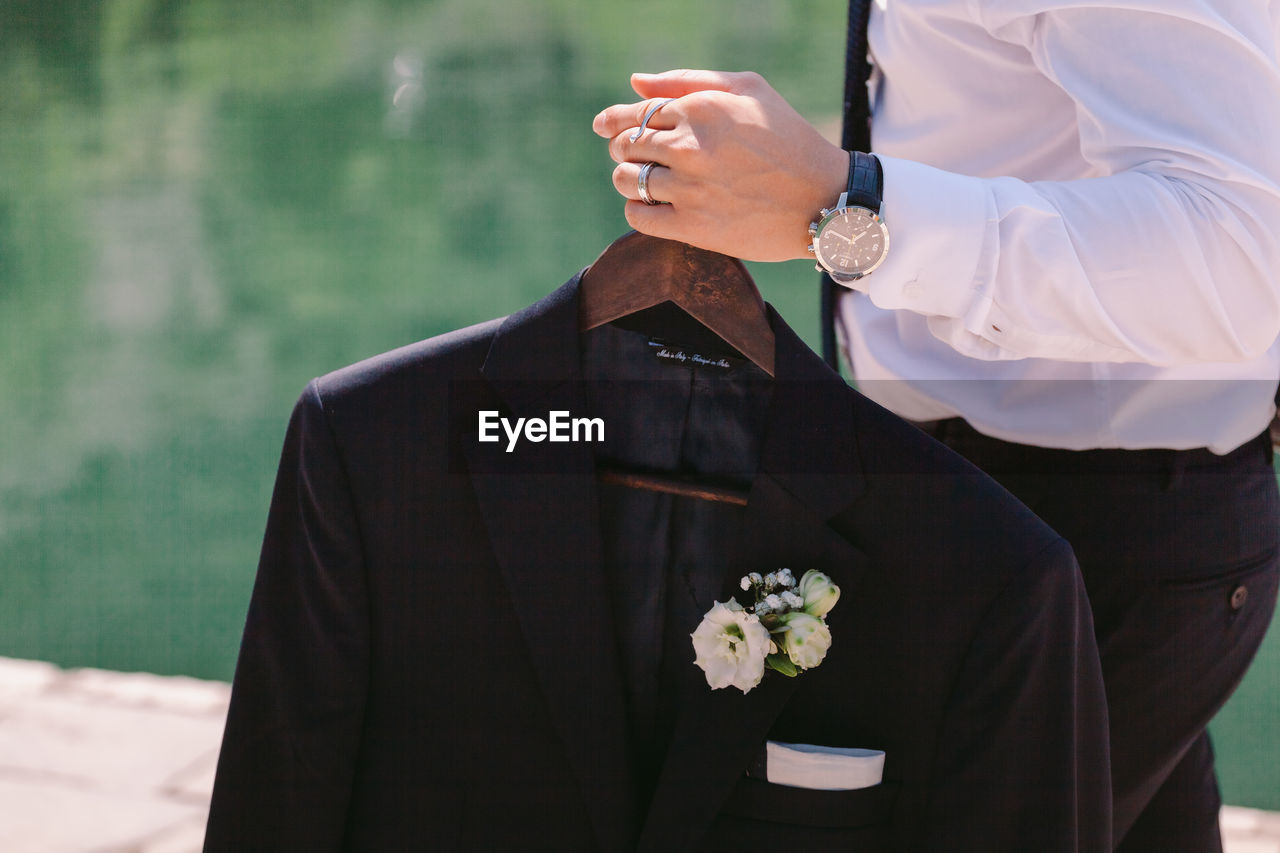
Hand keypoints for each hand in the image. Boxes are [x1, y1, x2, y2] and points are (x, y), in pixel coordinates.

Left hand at [592, 70, 848, 262]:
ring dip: (628, 179)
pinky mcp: (693, 227)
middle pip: (625, 146)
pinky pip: (638, 216)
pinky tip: (656, 205)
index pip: (635, 113)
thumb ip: (688, 81)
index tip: (605, 127)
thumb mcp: (749, 90)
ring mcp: (690, 189)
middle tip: (637, 157)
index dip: (613, 121)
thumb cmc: (788, 139)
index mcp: (701, 109)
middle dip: (623, 150)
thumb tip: (634, 82)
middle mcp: (691, 147)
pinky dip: (637, 209)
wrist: (824, 199)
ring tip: (647, 180)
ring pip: (626, 180)